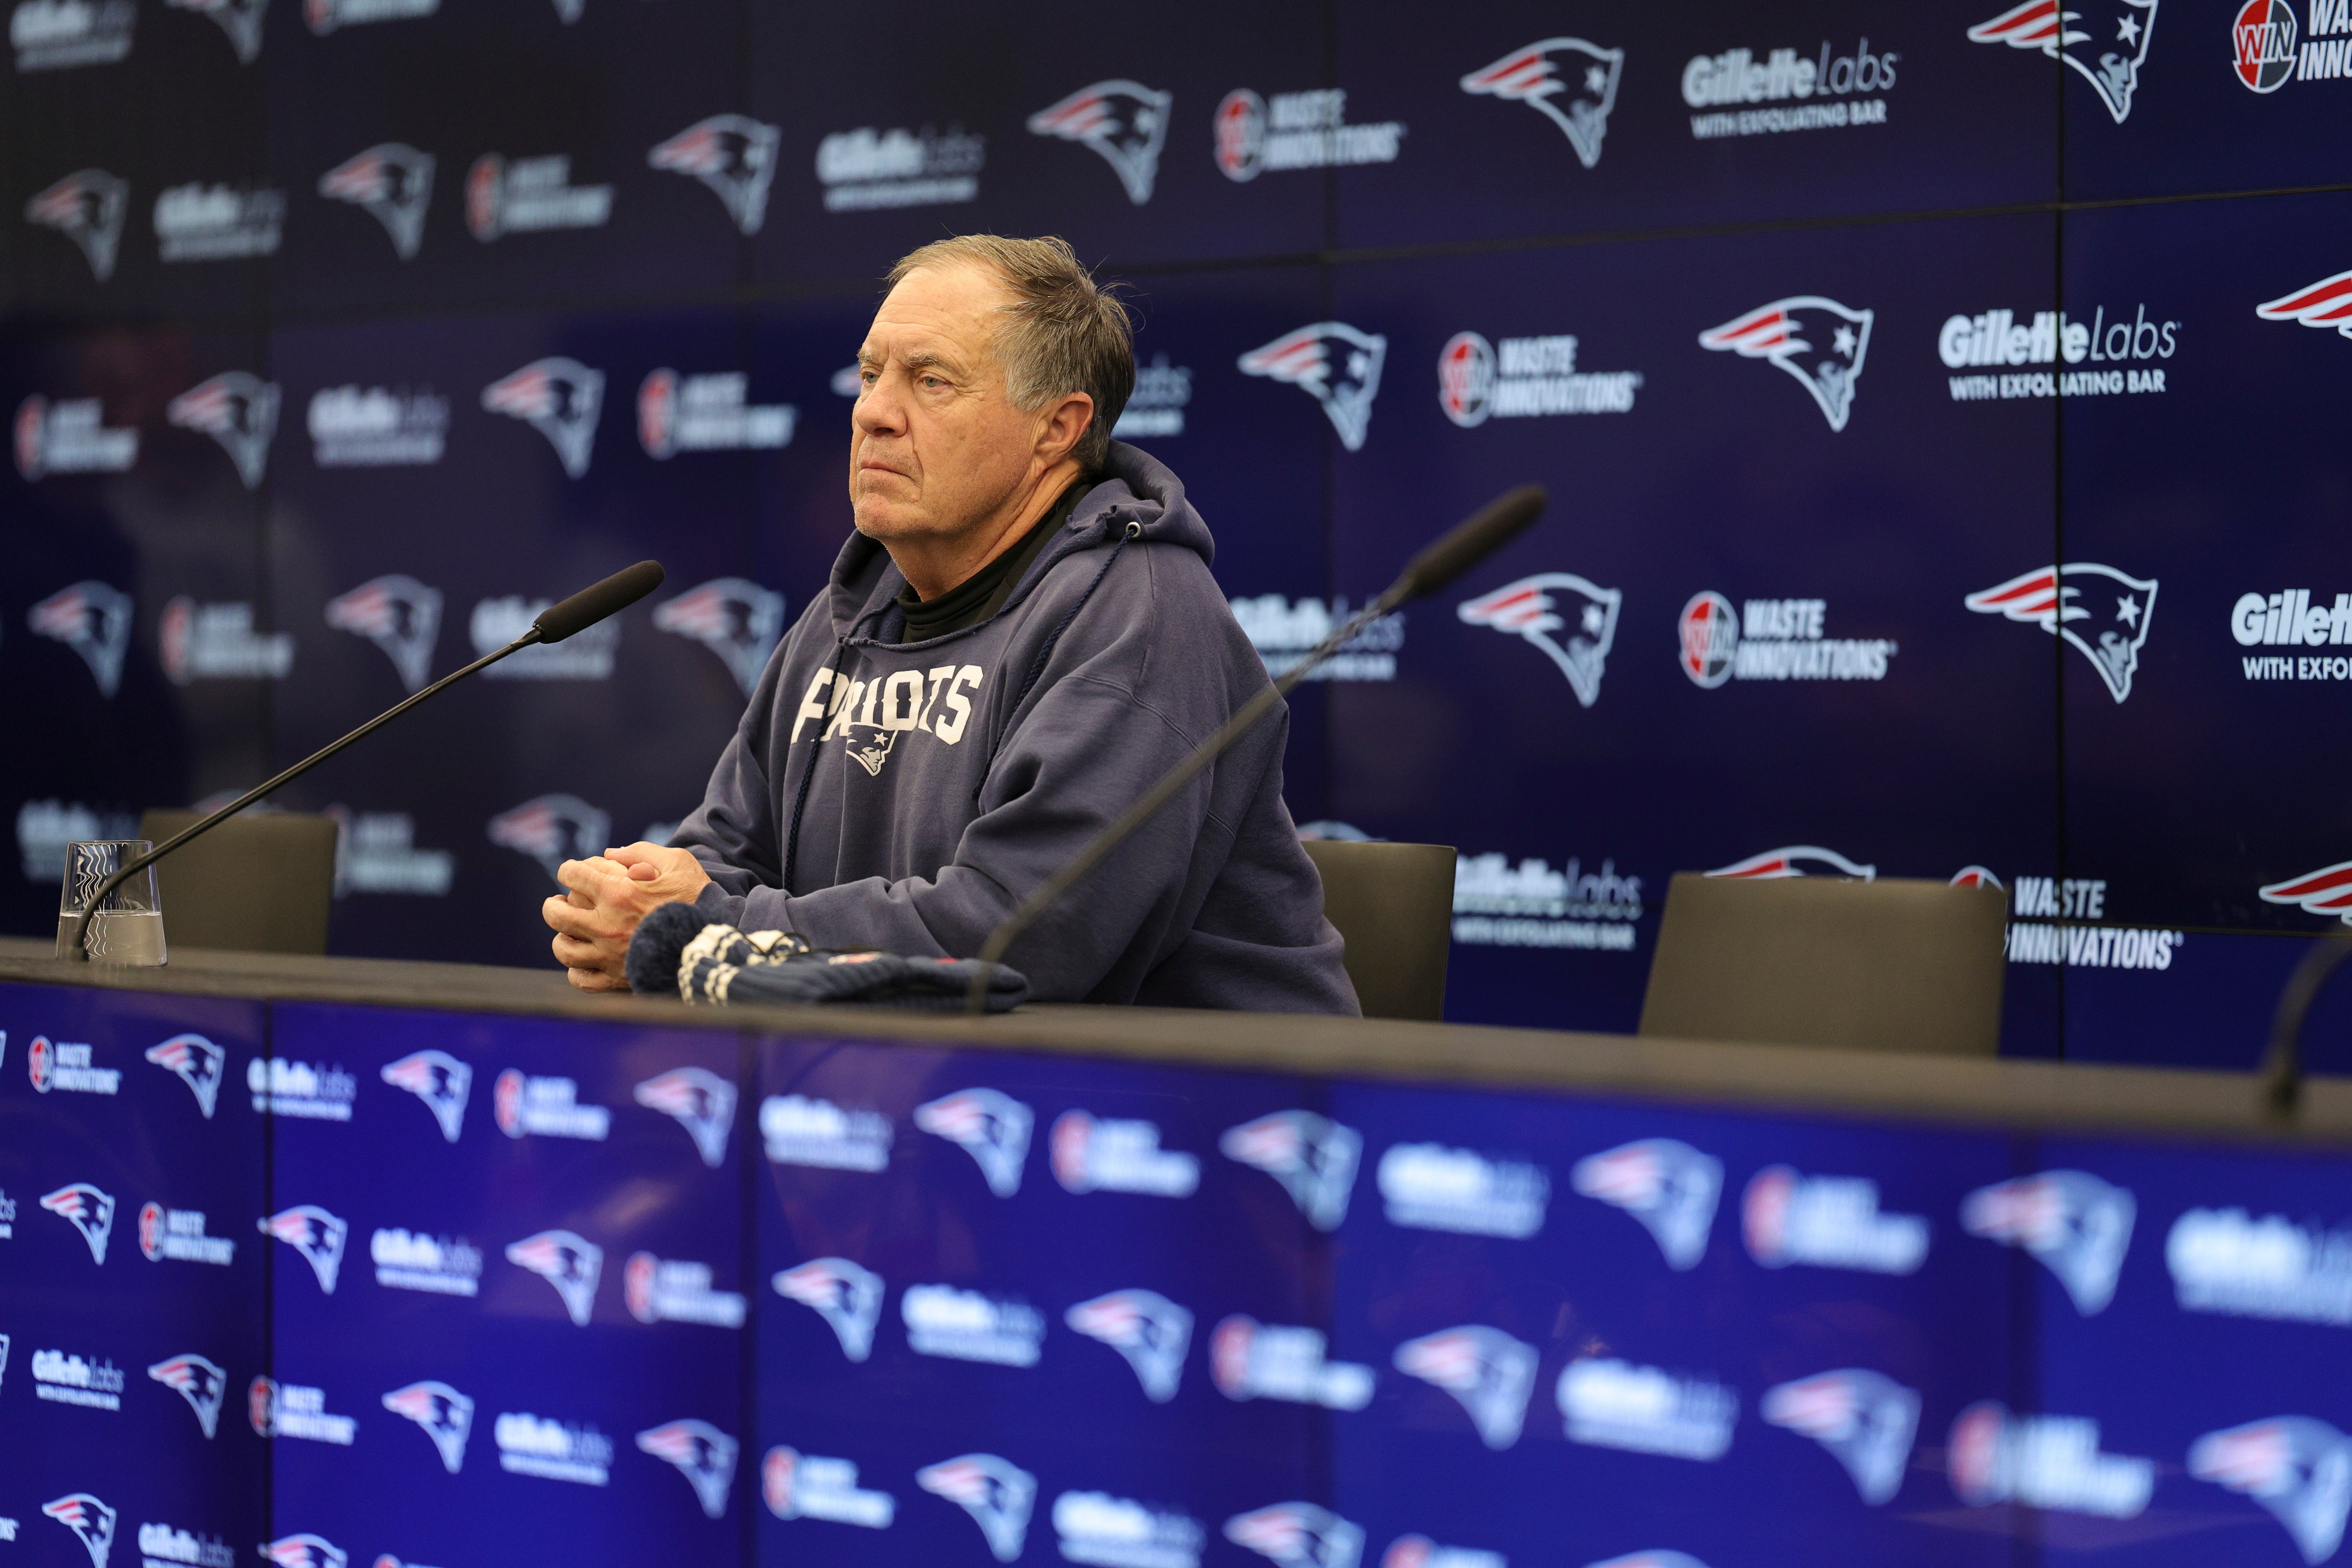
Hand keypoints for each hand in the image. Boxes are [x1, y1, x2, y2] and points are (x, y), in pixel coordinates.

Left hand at [542, 842, 712, 991]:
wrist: (712, 945)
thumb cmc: (697, 900)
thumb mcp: (678, 863)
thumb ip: (642, 852)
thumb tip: (610, 853)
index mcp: (619, 893)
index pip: (573, 875)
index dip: (569, 870)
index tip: (573, 872)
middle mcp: (607, 925)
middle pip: (556, 914)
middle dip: (553, 904)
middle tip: (558, 902)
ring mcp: (609, 955)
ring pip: (564, 949)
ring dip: (561, 937)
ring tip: (568, 932)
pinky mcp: (616, 979)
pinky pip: (580, 979)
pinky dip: (576, 970)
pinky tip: (583, 960)